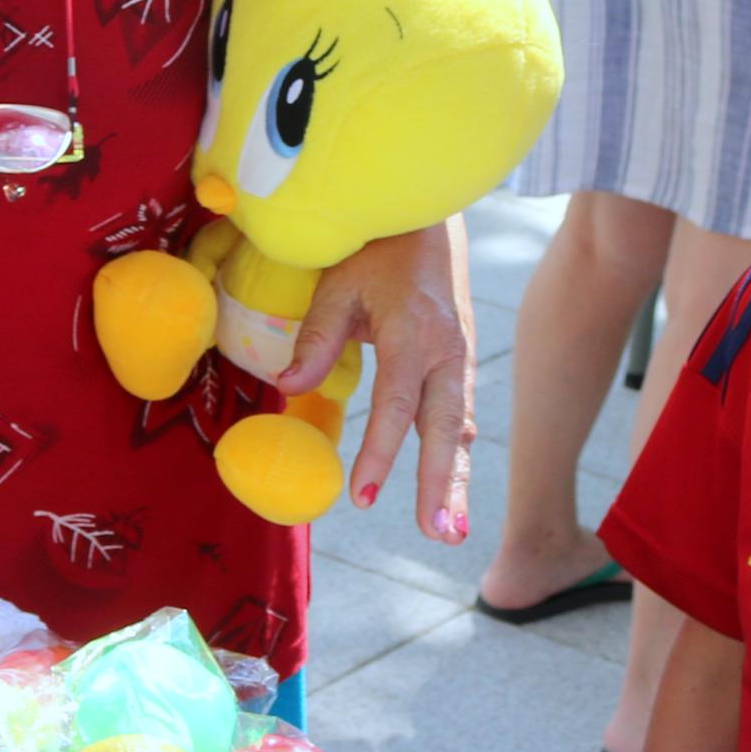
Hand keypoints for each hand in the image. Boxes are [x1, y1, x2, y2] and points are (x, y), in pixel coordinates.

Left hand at [275, 217, 477, 542]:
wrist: (429, 217)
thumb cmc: (376, 248)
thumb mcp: (339, 284)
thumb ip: (317, 337)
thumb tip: (287, 385)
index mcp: (414, 333)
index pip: (397, 405)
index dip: (380, 453)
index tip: (362, 496)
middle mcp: (448, 351)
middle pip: (444, 428)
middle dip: (439, 484)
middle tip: (435, 534)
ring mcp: (462, 357)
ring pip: (459, 427)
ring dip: (456, 480)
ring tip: (451, 532)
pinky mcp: (463, 361)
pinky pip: (462, 414)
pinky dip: (458, 454)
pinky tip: (453, 489)